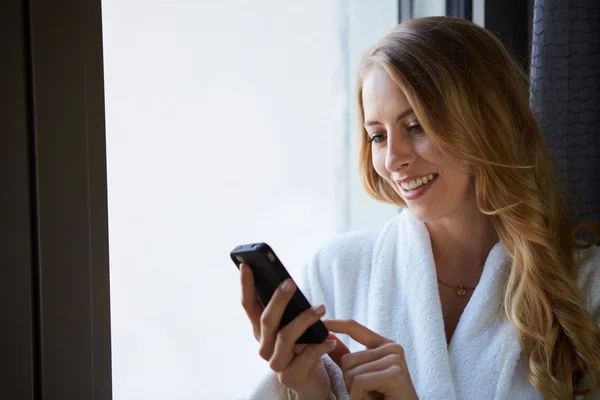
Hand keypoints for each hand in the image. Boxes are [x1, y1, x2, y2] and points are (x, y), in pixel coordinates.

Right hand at [240, 264, 348, 399]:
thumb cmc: (305, 347)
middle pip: (266, 319)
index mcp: (261, 331)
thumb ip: (290, 310)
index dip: (246, 286)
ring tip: (321, 308)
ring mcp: (275, 363)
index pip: (248, 306)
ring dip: (304, 319)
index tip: (246, 265)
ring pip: (285, 337)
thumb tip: (289, 284)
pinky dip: (320, 346)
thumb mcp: (295, 326)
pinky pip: (306, 356)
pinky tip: (331, 340)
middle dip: (277, 299)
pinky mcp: (290, 377)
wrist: (314, 382)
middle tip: (290, 282)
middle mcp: (264, 346)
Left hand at [325, 319, 418, 399]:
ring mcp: (395, 359)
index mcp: (383, 344)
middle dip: (350, 381)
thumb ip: (345, 356)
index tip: (320, 323)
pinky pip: (360, 382)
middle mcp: (392, 347)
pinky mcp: (394, 374)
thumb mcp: (361, 374)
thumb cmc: (382, 397)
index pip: (354, 327)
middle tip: (369, 392)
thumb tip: (327, 336)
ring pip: (351, 373)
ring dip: (355, 391)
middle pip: (347, 360)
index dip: (335, 324)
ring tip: (373, 396)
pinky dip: (358, 397)